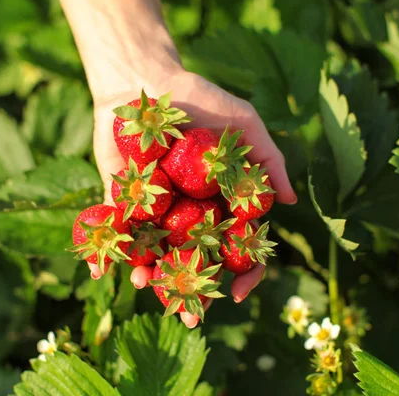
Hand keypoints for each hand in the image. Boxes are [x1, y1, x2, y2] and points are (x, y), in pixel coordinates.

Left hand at [93, 70, 296, 326]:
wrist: (148, 81)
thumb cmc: (203, 99)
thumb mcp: (244, 125)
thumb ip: (268, 161)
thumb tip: (291, 201)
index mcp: (221, 202)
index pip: (237, 245)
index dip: (242, 271)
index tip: (239, 290)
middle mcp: (189, 212)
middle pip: (196, 260)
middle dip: (194, 291)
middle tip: (191, 318)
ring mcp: (154, 210)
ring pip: (156, 254)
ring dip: (151, 277)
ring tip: (147, 286)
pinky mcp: (119, 200)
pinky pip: (115, 232)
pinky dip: (109, 253)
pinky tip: (107, 270)